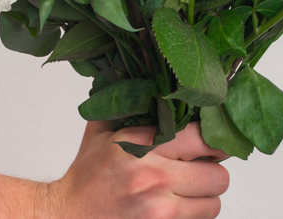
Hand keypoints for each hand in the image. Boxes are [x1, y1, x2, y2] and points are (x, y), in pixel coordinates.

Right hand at [44, 121, 229, 218]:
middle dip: (211, 173)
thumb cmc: (86, 177)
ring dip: (204, 198)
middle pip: (218, 175)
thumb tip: (154, 77)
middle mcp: (152, 176)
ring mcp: (157, 208)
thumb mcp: (103, 132)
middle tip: (200, 171)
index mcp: (140, 144)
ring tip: (187, 192)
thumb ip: (131, 107)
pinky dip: (192, 216)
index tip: (213, 143)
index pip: (201, 138)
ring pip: (213, 203)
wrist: (64, 216)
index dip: (214, 140)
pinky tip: (175, 207)